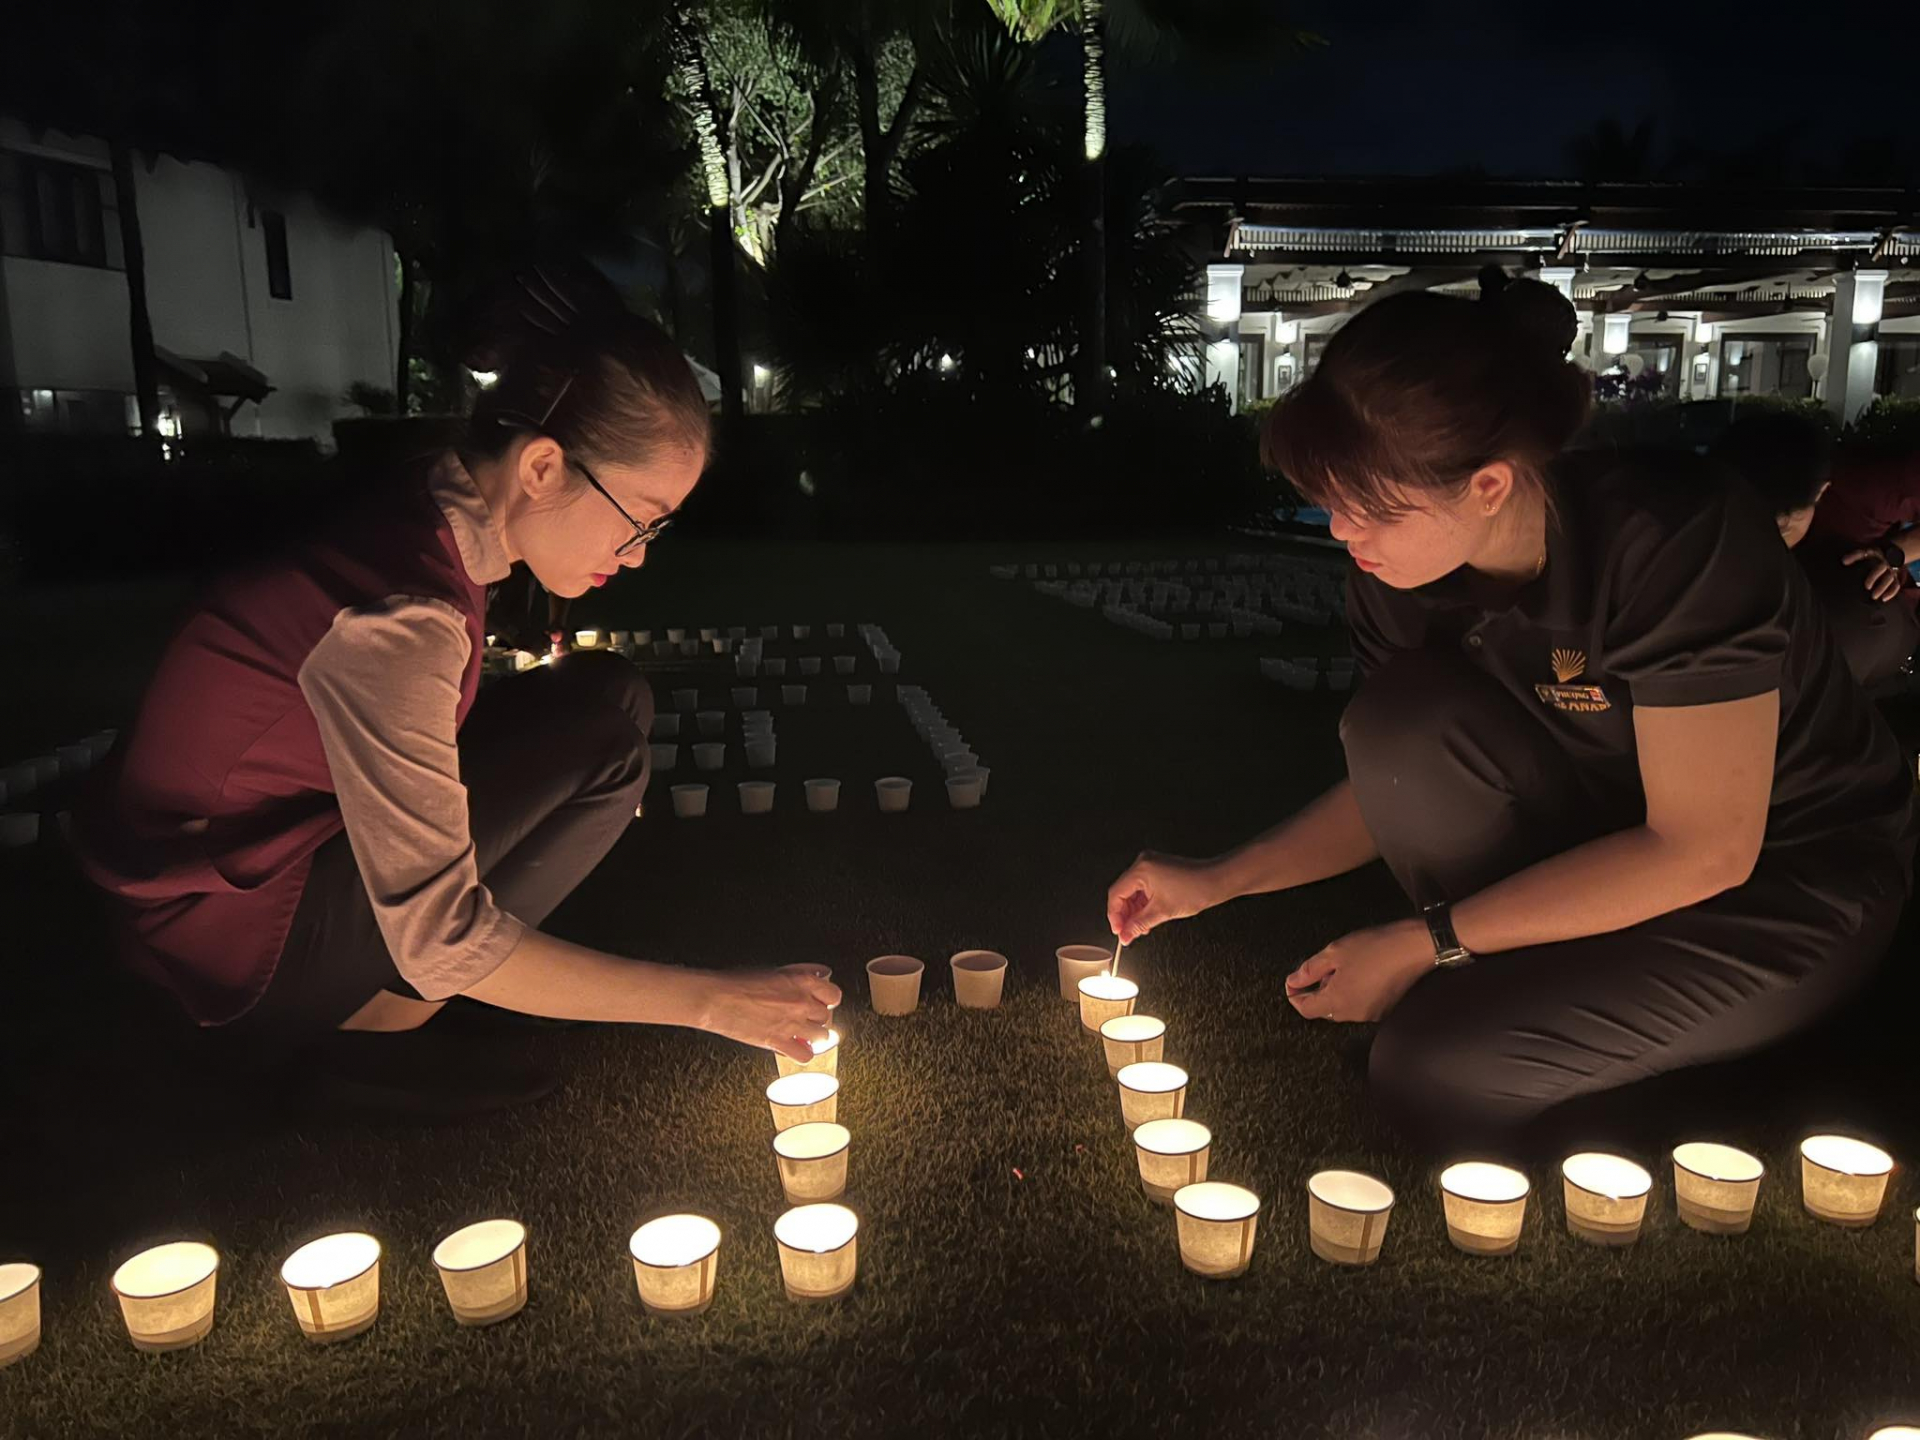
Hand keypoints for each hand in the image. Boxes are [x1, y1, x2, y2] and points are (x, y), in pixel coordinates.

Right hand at [695, 964, 841, 1060]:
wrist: (717, 998)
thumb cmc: (737, 982)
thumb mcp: (771, 972)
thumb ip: (793, 979)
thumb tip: (807, 981)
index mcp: (801, 981)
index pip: (833, 994)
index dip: (828, 1000)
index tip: (822, 1002)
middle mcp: (801, 1003)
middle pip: (826, 1016)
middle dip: (816, 1018)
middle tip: (805, 1018)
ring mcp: (792, 1024)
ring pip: (822, 1036)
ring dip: (813, 1036)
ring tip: (802, 1034)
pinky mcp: (779, 1042)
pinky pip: (805, 1055)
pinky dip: (802, 1054)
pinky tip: (795, 1049)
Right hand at [1106, 851, 1224, 945]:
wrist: (1216, 881)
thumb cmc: (1195, 890)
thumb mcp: (1161, 912)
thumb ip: (1138, 925)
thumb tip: (1126, 935)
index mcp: (1141, 870)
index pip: (1116, 894)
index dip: (1114, 916)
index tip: (1118, 930)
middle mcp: (1143, 863)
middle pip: (1122, 892)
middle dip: (1124, 914)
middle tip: (1127, 932)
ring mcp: (1150, 865)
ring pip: (1132, 891)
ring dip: (1134, 910)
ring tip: (1139, 927)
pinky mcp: (1158, 869)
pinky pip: (1142, 887)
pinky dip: (1143, 903)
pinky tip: (1146, 916)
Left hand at [1285, 920, 1432, 1022]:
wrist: (1414, 948)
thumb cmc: (1373, 947)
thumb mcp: (1333, 953)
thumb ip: (1309, 970)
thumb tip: (1293, 982)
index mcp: (1337, 1001)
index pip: (1306, 1009)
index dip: (1296, 996)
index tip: (1293, 983)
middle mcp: (1353, 1014)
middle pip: (1324, 1010)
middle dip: (1319, 991)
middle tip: (1325, 967)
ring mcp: (1371, 1014)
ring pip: (1343, 1008)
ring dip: (1337, 992)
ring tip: (1346, 966)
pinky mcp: (1384, 1010)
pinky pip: (1360, 1005)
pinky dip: (1354, 993)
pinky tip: (1362, 973)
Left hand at [1842, 549, 1904, 603]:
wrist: (1893, 554)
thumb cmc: (1874, 555)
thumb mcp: (1865, 552)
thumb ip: (1854, 556)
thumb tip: (1843, 562)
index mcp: (1876, 555)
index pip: (1866, 556)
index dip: (1858, 560)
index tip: (1852, 569)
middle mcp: (1885, 563)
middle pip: (1880, 569)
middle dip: (1874, 578)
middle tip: (1866, 587)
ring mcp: (1892, 571)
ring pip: (1889, 579)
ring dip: (1882, 588)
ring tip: (1874, 597)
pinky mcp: (1896, 578)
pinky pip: (1896, 585)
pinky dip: (1891, 592)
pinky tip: (1883, 599)